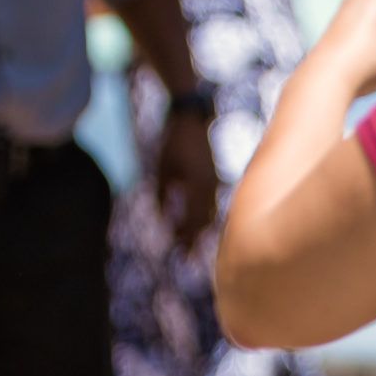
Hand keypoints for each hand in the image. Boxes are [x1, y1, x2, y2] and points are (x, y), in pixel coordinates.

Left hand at [155, 110, 219, 246]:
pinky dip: (203, 215)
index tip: (179, 253)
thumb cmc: (173, 143)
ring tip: (188, 241)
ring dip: (199, 228)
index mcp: (198, 186)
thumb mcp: (161, 169)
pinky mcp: (213, 177)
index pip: (193, 220)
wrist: (190, 119)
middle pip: (204, 221)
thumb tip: (163, 219)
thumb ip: (161, 195)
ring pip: (210, 213)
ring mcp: (214, 181)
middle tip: (184, 256)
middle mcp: (210, 186)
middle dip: (193, 238)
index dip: (186, 238)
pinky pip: (211, 202)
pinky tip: (194, 221)